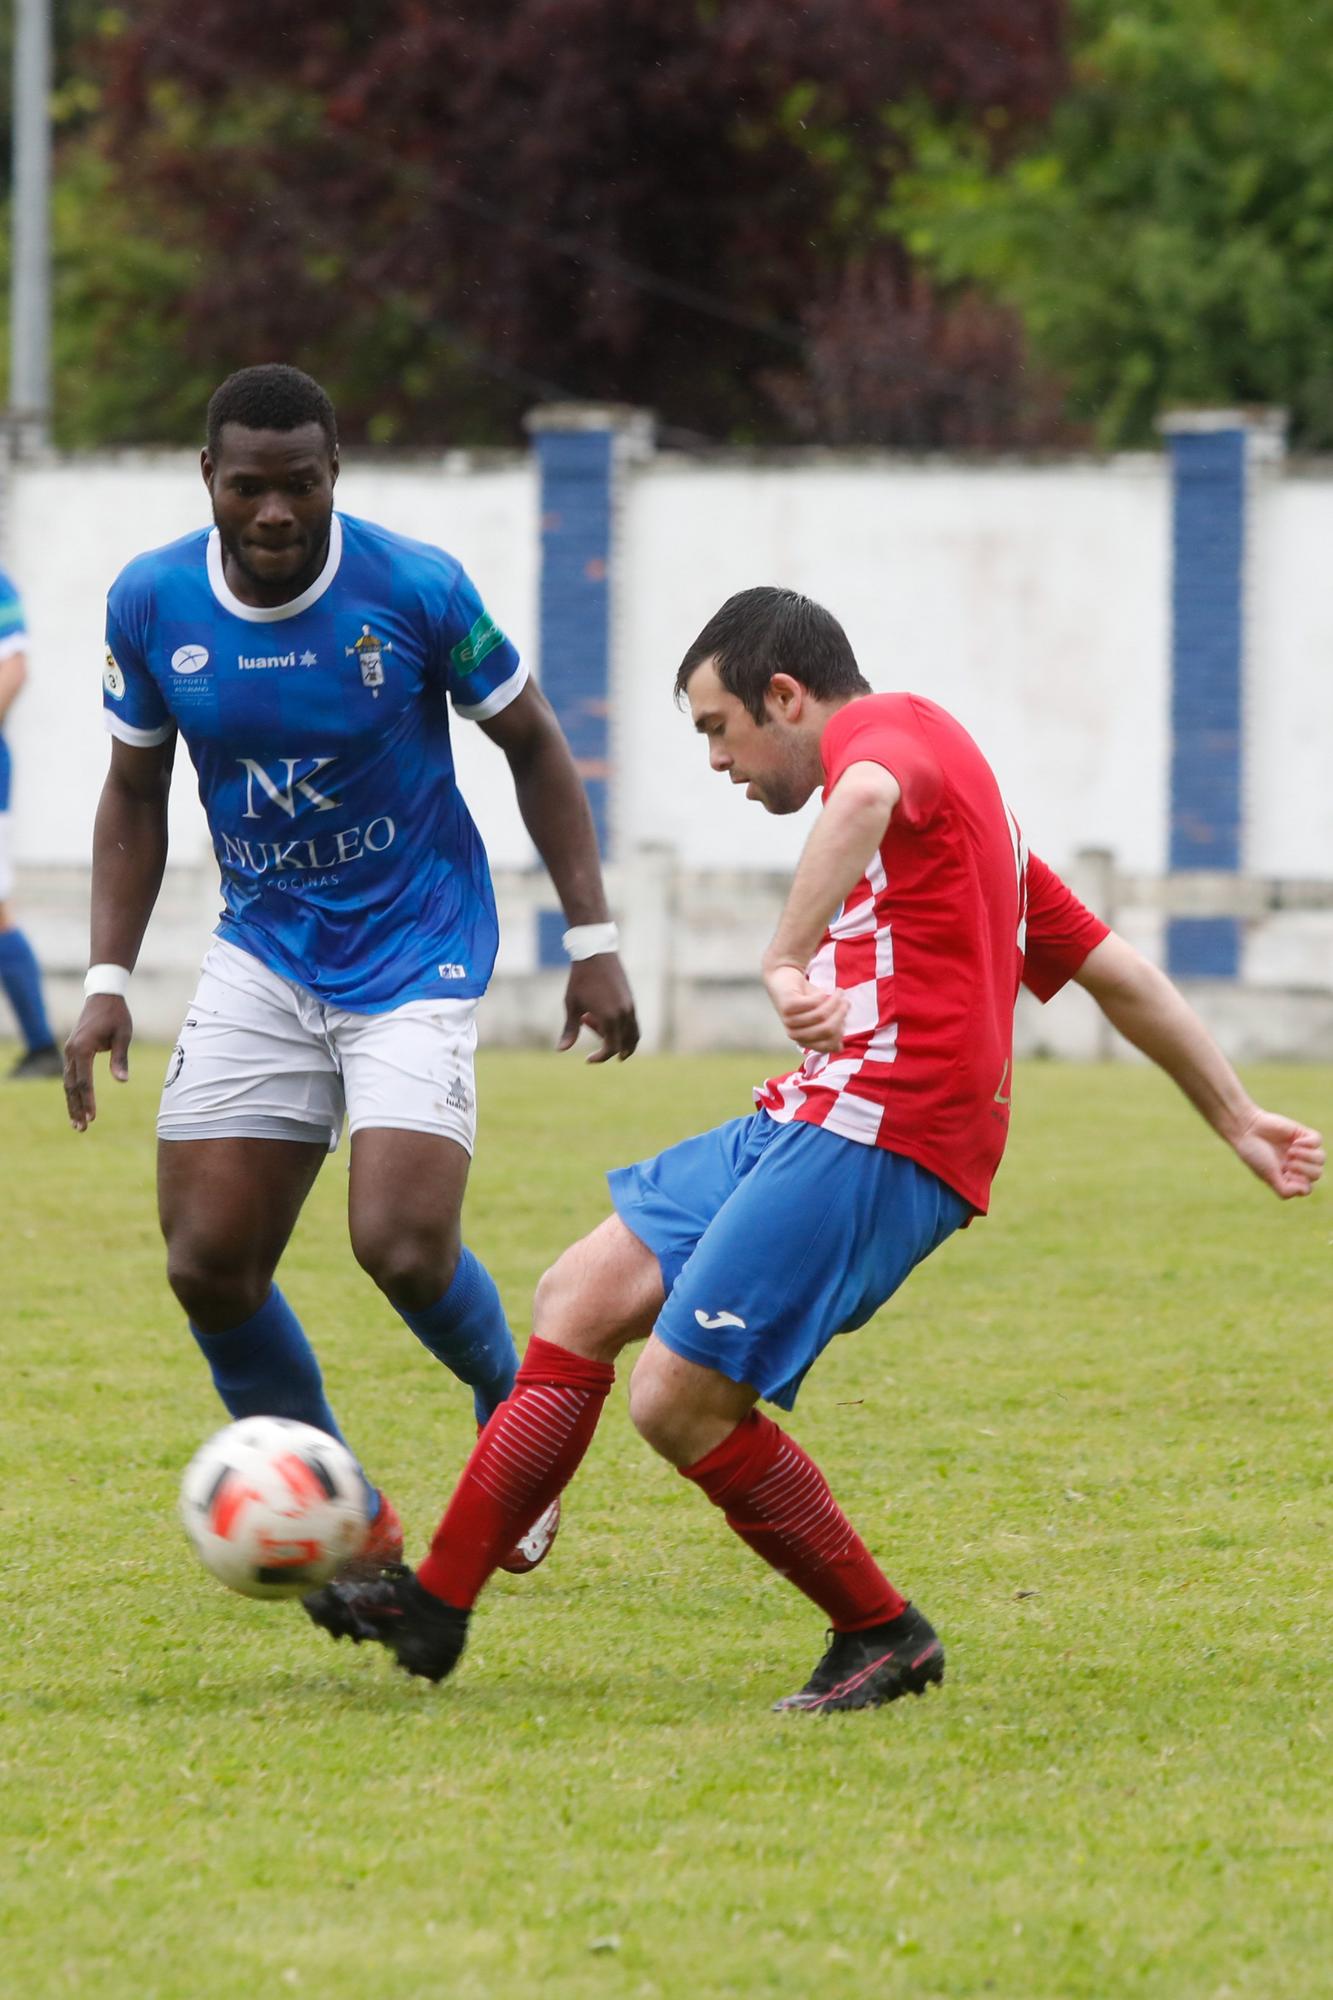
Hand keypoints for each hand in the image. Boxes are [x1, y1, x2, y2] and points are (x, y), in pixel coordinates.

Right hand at [63, 996, 132, 1130]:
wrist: (104, 996)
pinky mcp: (72, 1051)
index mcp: (83, 1048)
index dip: (88, 1100)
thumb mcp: (123, 1035)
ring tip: (77, 1124)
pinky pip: (70, 1076)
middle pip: (71, 1086)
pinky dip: (73, 1092)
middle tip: (82, 1128)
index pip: (84, 1081)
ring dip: (73, 1103)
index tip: (92, 1117)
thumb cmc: (117, 1015)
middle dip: (76, 1108)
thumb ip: (120, 1058)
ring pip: (68, 1083)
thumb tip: (122, 1080)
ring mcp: (70, 1051)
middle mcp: (72, 1051)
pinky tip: (77, 1105)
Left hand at [558, 954, 639, 1063]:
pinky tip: (608, 1022)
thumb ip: (570, 1030)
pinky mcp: (631, 1000)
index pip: (611, 1048)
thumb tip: (560, 1050)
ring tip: (609, 1042)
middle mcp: (624, 1014)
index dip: (601, 1057)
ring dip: (623, 1042)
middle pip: (624, 1044)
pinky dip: (625, 1031)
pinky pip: (634, 1023)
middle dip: (610, 1049)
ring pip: (634, 1035)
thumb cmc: (581, 979)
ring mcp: (630, 1006)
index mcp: (610, 1017)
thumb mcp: (572, 1005)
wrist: (595, 952)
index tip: (588, 1059)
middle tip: (595, 1045)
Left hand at [764, 961, 848, 1054]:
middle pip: (827, 1030)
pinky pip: (813, 1003)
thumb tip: (839, 1047)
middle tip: (846, 1002)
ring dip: (835, 1002)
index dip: (841, 1032)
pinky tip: (822, 991)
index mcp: (804, 1040)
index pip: (828, 1045)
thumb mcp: (823, 1015)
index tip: (845, 1017)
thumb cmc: (808, 999)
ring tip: (839, 992)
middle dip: (841, 1014)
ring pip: (821, 1015)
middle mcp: (795, 1034)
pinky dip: (822, 995)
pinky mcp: (787, 1006)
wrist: (784, 977)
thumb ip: (831, 1029)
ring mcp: (789, 1021)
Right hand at [1230, 1108, 1324, 1198]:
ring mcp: (1301, 1149)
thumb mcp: (1269, 1177)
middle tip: (1287, 1162)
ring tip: (1291, 1151)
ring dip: (1307, 1156)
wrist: (1247, 1130)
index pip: (1306, 1188)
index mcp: (1288, 1177)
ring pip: (1321, 1159)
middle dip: (1304, 1170)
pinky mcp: (1301, 1134)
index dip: (1299, 1183)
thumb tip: (1304, 1189)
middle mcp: (1296, 1164)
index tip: (1284, 1174)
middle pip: (1316, 1173)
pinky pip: (1318, 1140)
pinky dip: (1308, 1143)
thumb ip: (1285, 1190)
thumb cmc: (1255, 1155)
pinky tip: (1295, 1142)